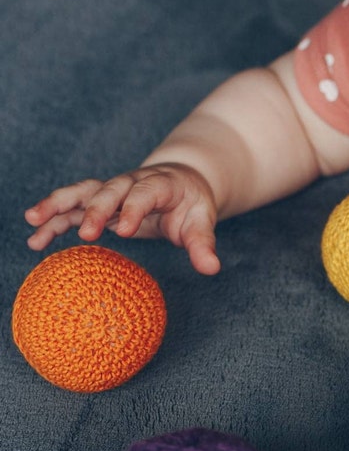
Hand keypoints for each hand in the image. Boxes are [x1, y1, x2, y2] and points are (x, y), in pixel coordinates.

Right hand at [24, 163, 220, 274]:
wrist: (181, 182)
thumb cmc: (191, 205)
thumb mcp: (202, 221)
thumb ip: (204, 244)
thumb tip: (212, 269)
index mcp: (161, 184)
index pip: (145, 192)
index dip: (134, 208)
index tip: (124, 230)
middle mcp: (132, 183)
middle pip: (110, 190)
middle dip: (96, 209)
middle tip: (86, 234)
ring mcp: (112, 191)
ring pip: (82, 192)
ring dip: (58, 204)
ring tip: (33, 221)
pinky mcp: (99, 202)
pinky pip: (72, 207)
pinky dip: (53, 218)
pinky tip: (35, 236)